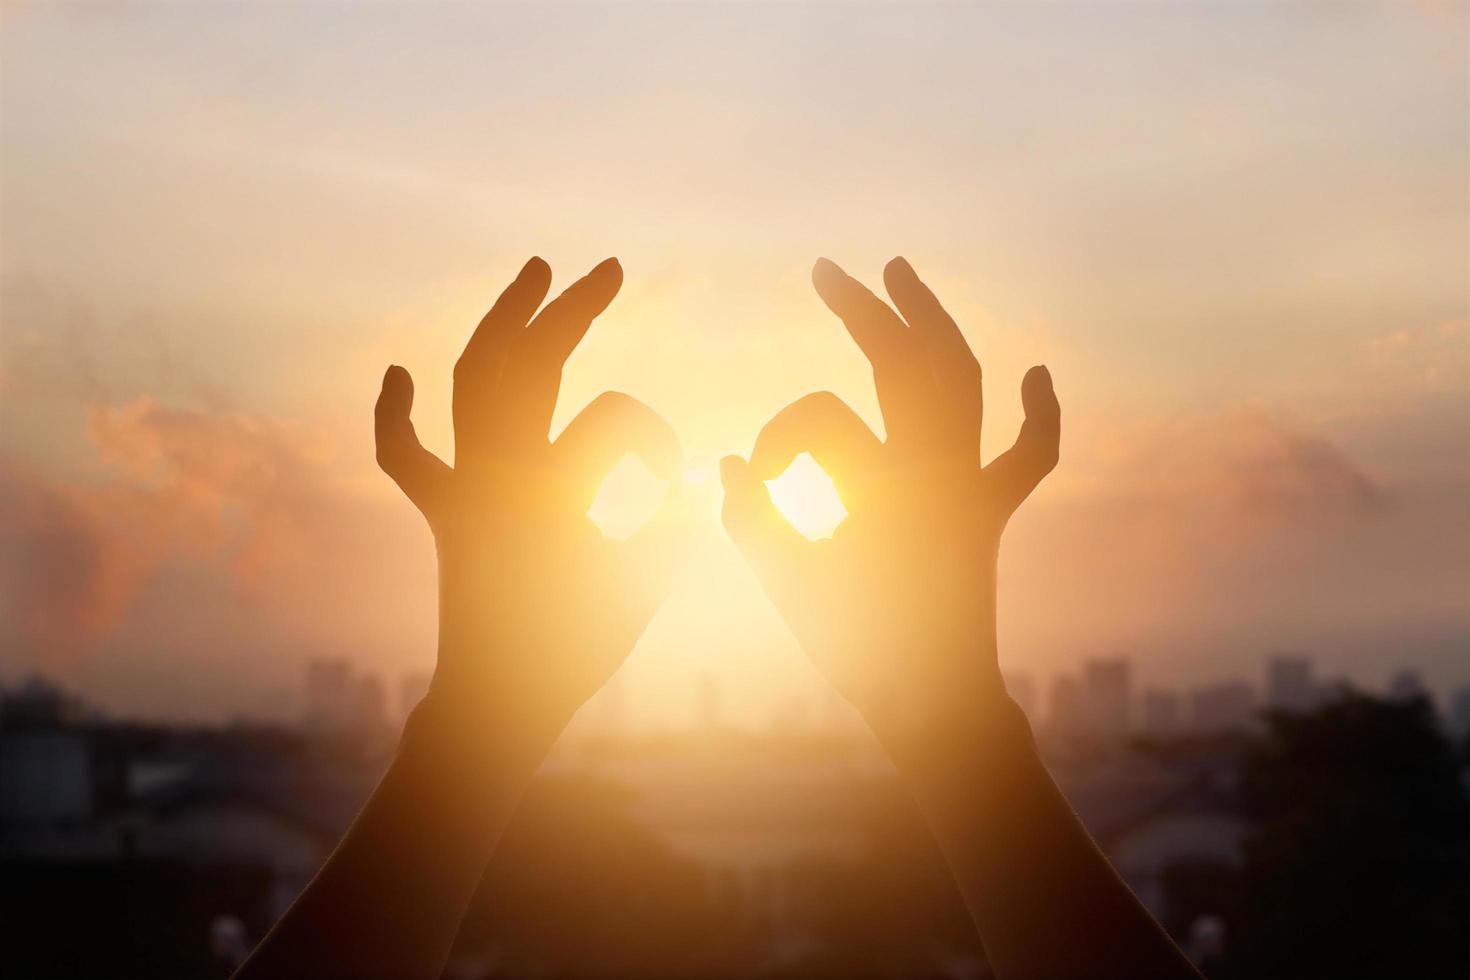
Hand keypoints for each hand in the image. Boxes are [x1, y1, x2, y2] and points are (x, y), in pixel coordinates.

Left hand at [374, 257, 687, 733]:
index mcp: (555, 488)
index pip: (618, 417)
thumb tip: (697, 479)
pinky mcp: (442, 510)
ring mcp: (463, 484)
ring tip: (532, 272)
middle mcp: (500, 470)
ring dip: (501, 320)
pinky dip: (397, 413)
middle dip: (572, 306)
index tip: (668, 483)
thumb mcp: (643, 583)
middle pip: (532, 359)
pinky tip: (396, 372)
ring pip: (471, 378)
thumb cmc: (574, 652)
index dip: (655, 439)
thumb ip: (673, 522)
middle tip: (608, 268)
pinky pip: (407, 455)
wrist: (495, 701)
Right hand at [721, 257, 1058, 740]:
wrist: (936, 700)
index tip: (758, 487)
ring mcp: (971, 483)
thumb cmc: (855, 649)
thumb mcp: (784, 582)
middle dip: (864, 307)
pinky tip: (1036, 372)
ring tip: (900, 272)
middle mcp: (934, 466)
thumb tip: (730, 461)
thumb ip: (749, 516)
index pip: (815, 416)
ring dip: (933, 319)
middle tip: (827, 270)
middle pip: (904, 357)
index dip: (776, 444)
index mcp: (879, 482)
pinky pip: (1030, 454)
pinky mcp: (992, 511)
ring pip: (963, 377)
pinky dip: (1038, 412)